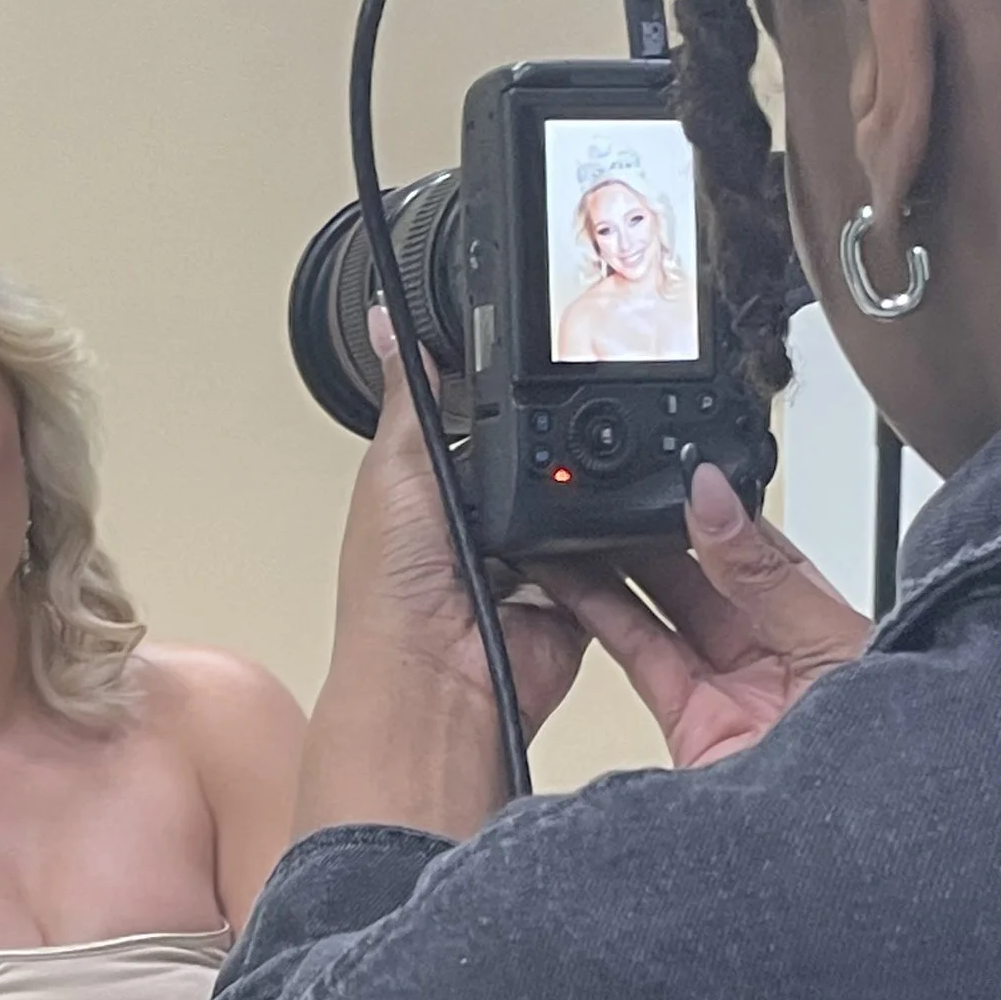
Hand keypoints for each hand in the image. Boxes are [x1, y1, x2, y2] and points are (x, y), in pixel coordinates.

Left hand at [295, 311, 594, 841]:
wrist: (438, 677)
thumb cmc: (392, 596)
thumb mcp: (394, 469)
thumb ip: (410, 397)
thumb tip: (386, 322)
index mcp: (436, 497)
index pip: (483, 428)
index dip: (508, 401)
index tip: (539, 365)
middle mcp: (485, 531)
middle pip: (542, 465)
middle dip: (557, 449)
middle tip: (570, 424)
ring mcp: (534, 566)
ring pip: (582, 508)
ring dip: (584, 500)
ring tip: (578, 485)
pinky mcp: (578, 600)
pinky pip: (614, 556)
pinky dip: (614, 547)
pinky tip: (603, 533)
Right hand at [552, 465, 870, 767]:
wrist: (855, 851)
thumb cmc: (888, 754)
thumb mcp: (831, 642)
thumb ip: (763, 574)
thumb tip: (716, 498)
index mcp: (823, 619)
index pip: (757, 544)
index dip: (714, 506)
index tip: (677, 472)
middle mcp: (775, 651)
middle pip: (700, 572)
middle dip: (656, 530)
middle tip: (616, 492)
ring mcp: (730, 690)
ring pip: (662, 609)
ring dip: (618, 566)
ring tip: (581, 523)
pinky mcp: (690, 727)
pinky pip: (641, 658)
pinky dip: (603, 617)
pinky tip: (576, 580)